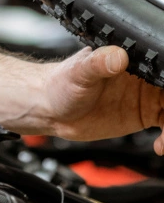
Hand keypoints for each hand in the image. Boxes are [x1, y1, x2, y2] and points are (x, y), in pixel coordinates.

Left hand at [35, 46, 163, 152]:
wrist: (49, 109)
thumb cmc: (59, 84)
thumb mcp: (78, 73)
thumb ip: (98, 64)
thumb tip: (118, 55)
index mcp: (129, 59)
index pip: (161, 63)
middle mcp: (142, 76)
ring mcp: (145, 95)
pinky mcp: (143, 115)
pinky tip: (160, 147)